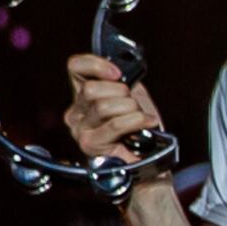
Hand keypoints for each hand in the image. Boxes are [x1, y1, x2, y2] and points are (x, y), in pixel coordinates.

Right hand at [62, 54, 167, 169]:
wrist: (151, 161)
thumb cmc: (142, 129)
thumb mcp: (132, 96)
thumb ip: (121, 81)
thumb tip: (120, 67)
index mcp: (83, 97)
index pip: (75, 67)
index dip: (96, 64)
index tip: (118, 73)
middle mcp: (75, 113)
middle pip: (92, 89)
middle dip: (122, 93)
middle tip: (134, 106)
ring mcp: (80, 130)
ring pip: (103, 106)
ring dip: (130, 110)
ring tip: (140, 119)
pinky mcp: (89, 145)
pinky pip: (114, 124)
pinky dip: (136, 121)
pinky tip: (147, 123)